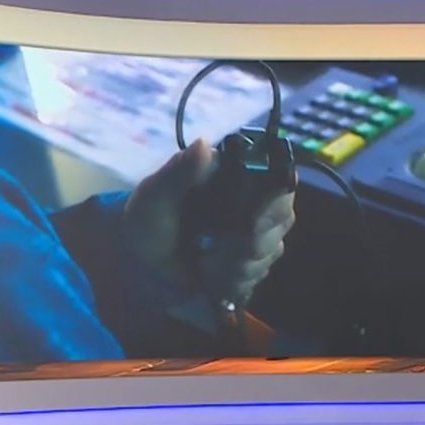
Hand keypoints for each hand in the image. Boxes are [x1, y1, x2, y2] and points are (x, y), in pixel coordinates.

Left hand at [123, 139, 296, 304]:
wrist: (142, 265)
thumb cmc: (147, 221)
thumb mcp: (155, 195)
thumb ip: (179, 171)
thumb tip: (203, 144)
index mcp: (233, 174)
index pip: (277, 180)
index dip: (272, 204)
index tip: (251, 224)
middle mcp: (252, 199)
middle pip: (282, 217)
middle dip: (251, 243)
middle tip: (214, 252)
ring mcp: (255, 231)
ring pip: (272, 250)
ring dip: (237, 266)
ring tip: (204, 264)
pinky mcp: (251, 260)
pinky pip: (261, 274)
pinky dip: (234, 281)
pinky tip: (210, 277)